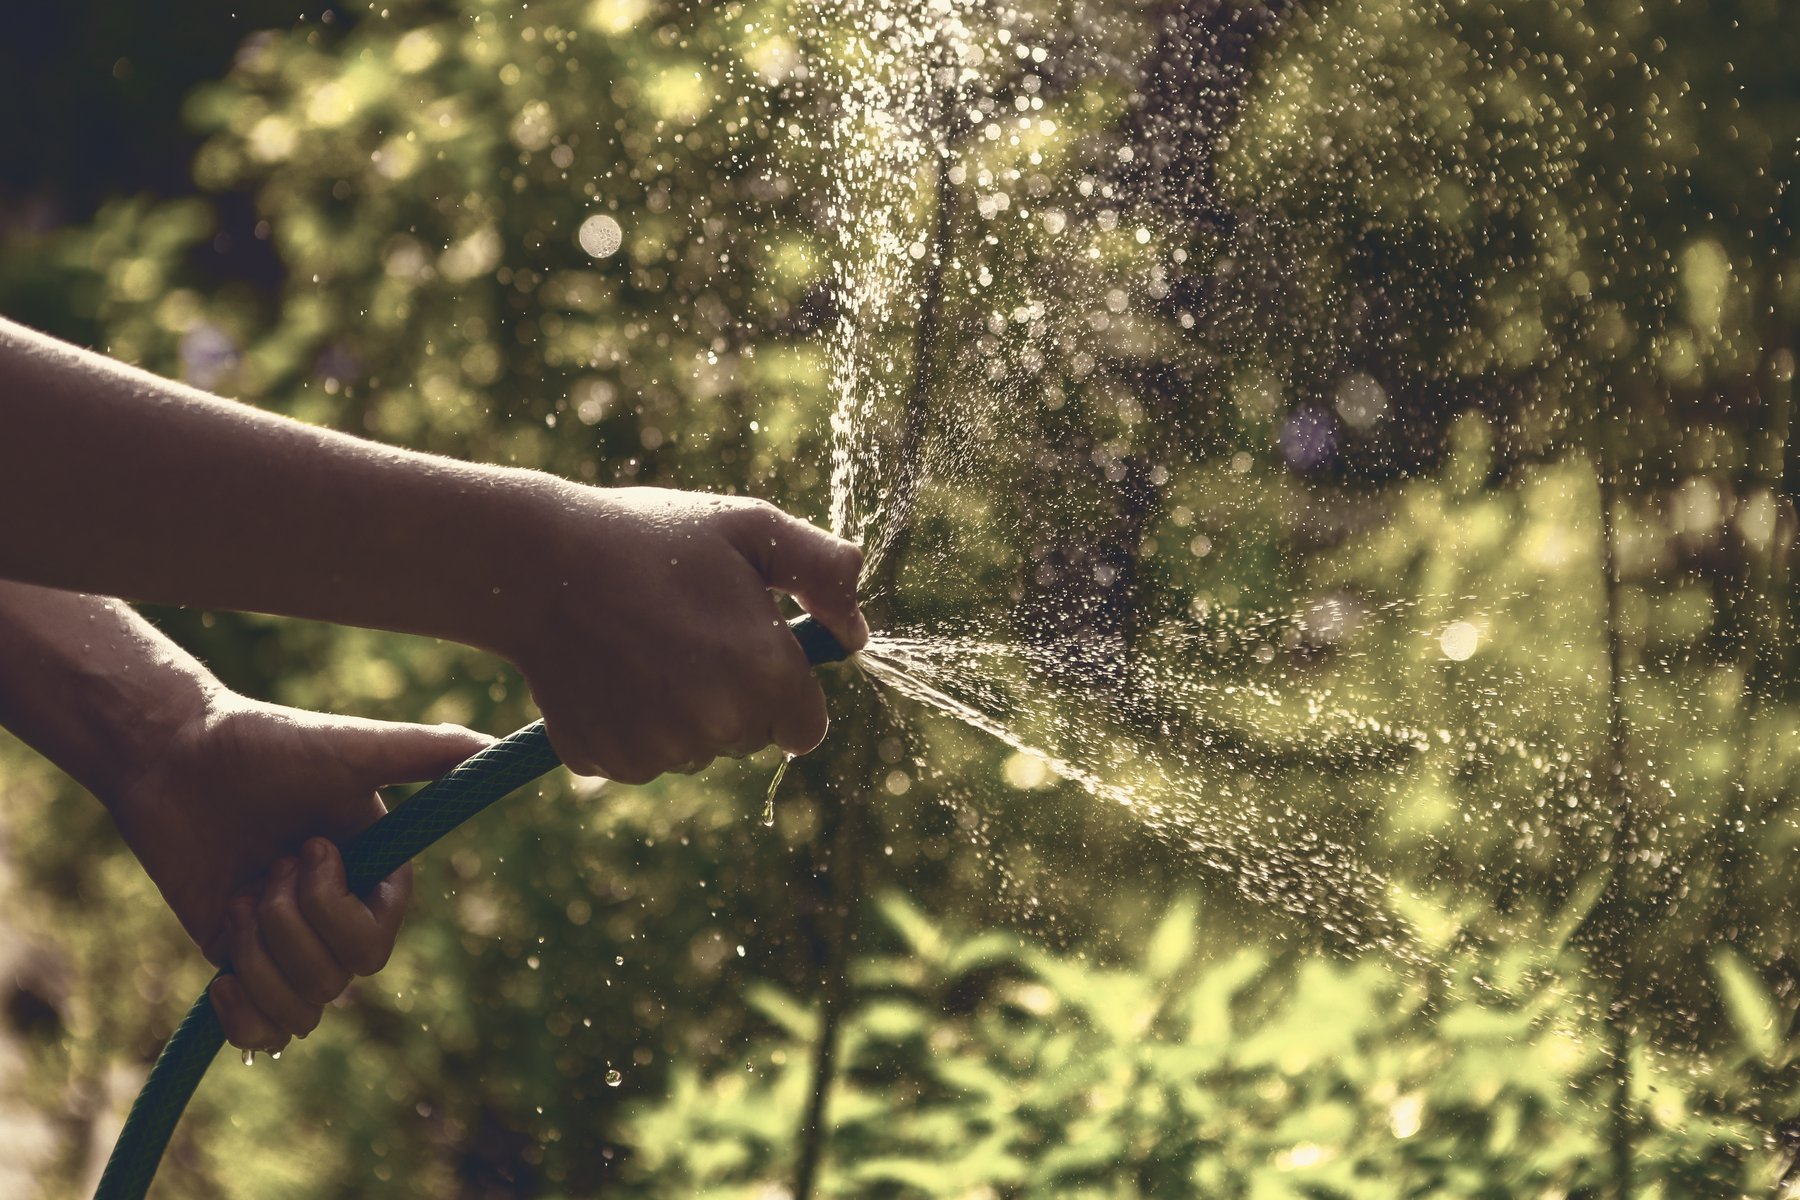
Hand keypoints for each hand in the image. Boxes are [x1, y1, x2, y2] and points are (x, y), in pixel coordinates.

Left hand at [105, 693, 490, 1050]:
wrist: (172, 753)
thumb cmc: (266, 744)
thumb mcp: (352, 747)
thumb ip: (428, 752)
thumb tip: (498, 745)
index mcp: (373, 873)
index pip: (377, 941)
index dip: (336, 910)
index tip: (310, 847)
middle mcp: (336, 912)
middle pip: (338, 978)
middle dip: (289, 924)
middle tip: (266, 865)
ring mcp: (284, 940)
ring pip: (300, 1009)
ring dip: (259, 957)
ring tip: (238, 899)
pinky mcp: (234, 959)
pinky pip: (261, 1034)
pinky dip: (242, 1018)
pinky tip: (221, 977)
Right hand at [508, 486, 866, 782]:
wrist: (540, 563)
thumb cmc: (654, 537)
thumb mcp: (751, 528)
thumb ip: (824, 573)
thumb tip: (858, 633)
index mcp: (766, 675)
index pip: (806, 728)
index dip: (784, 689)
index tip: (751, 649)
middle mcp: (718, 725)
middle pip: (750, 738)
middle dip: (734, 697)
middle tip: (689, 632)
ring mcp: (658, 749)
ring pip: (694, 749)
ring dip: (682, 713)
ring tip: (645, 645)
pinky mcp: (606, 761)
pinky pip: (641, 756)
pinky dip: (632, 724)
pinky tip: (611, 670)